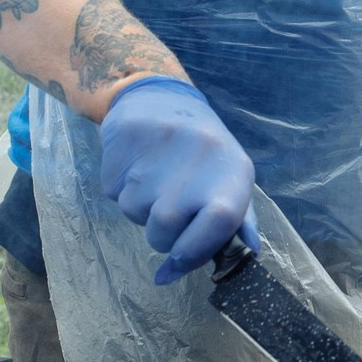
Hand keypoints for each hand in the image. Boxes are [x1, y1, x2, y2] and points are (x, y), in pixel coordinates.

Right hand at [98, 76, 260, 284]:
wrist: (159, 99)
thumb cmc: (202, 152)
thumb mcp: (229, 178)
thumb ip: (239, 219)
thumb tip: (248, 253)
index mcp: (233, 170)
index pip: (221, 221)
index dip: (196, 251)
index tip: (178, 262)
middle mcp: (197, 159)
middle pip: (165, 228)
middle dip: (161, 236)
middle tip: (168, 212)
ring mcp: (157, 150)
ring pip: (135, 213)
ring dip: (141, 210)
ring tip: (153, 181)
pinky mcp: (122, 143)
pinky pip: (114, 193)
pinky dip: (121, 190)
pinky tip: (135, 166)